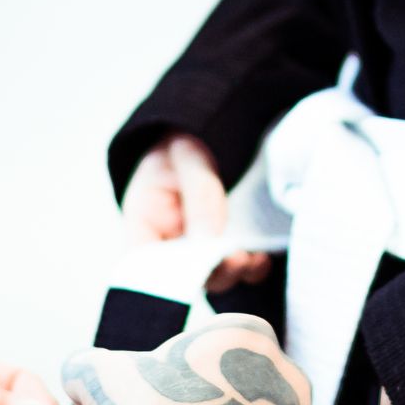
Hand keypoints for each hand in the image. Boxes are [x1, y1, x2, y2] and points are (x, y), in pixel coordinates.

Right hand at [120, 132, 271, 294]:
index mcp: (145, 218)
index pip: (143, 261)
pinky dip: (252, 269)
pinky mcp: (229, 243)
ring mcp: (200, 244)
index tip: (193, 273)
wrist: (211, 128)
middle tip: (235, 260)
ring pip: (213, 275)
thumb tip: (208, 242)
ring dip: (233, 273)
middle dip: (210, 273)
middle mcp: (169, 239)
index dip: (163, 276)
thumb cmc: (187, 139)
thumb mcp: (188, 155)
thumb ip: (200, 196)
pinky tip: (261, 259)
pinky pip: (239, 266)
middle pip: (183, 274)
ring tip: (251, 260)